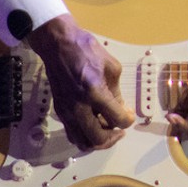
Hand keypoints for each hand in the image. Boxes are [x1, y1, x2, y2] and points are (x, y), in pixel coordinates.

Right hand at [27, 13, 135, 150]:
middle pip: (97, 139)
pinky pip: (72, 133)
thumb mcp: (111, 67)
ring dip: (97, 141)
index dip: (127, 121)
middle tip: (119, 130)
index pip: (116, 119)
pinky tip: (93, 124)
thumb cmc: (86, 50)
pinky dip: (84, 135)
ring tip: (106, 131)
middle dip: (112, 138)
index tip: (129, 116)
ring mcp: (66, 111)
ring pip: (81, 141)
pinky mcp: (59, 111)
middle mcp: (79, 106)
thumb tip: (121, 109)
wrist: (58, 45)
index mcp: (95, 92)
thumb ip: (117, 91)